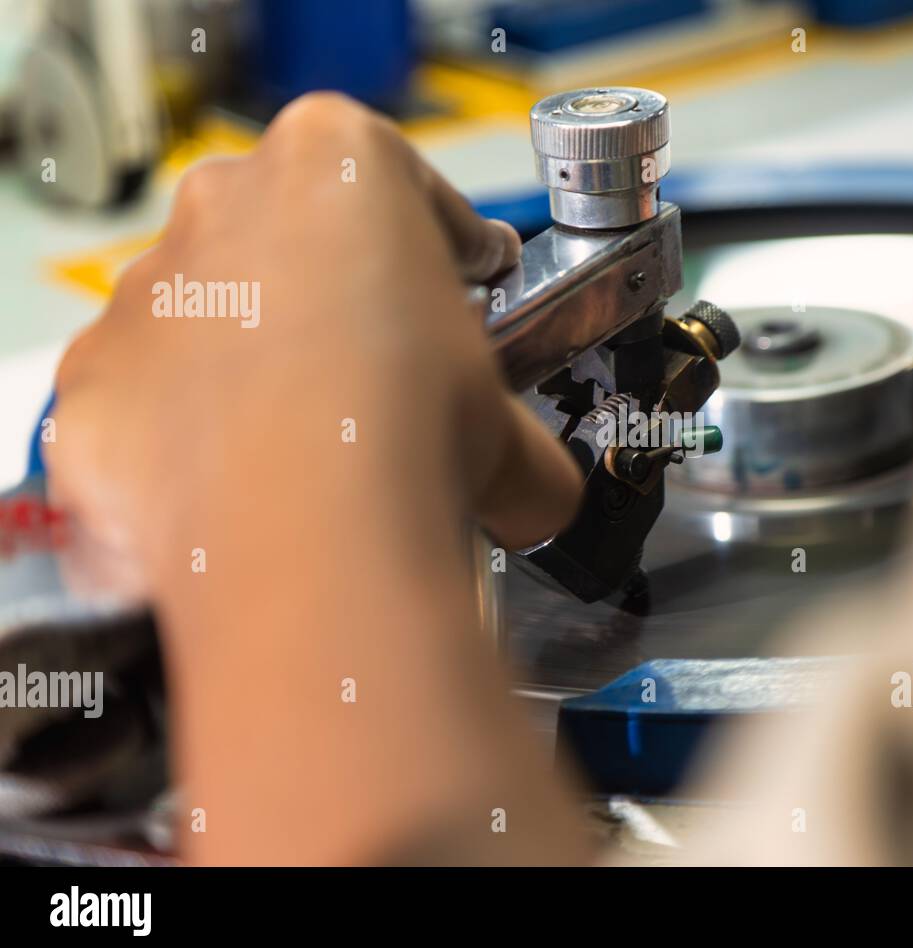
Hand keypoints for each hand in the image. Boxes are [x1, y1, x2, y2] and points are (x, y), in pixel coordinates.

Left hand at [49, 91, 580, 602]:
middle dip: (338, 295)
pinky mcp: (94, 381)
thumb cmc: (410, 435)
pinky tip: (247, 487)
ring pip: (214, 316)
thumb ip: (518, 430)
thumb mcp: (511, 422)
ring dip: (261, 363)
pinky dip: (192, 435)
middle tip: (389, 376)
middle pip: (292, 236)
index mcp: (333, 158)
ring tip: (317, 447)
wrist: (307, 540)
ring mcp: (147, 290)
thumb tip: (533, 492)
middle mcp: (224, 202)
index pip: (406, 184)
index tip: (465, 285)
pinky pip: (152, 399)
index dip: (447, 246)